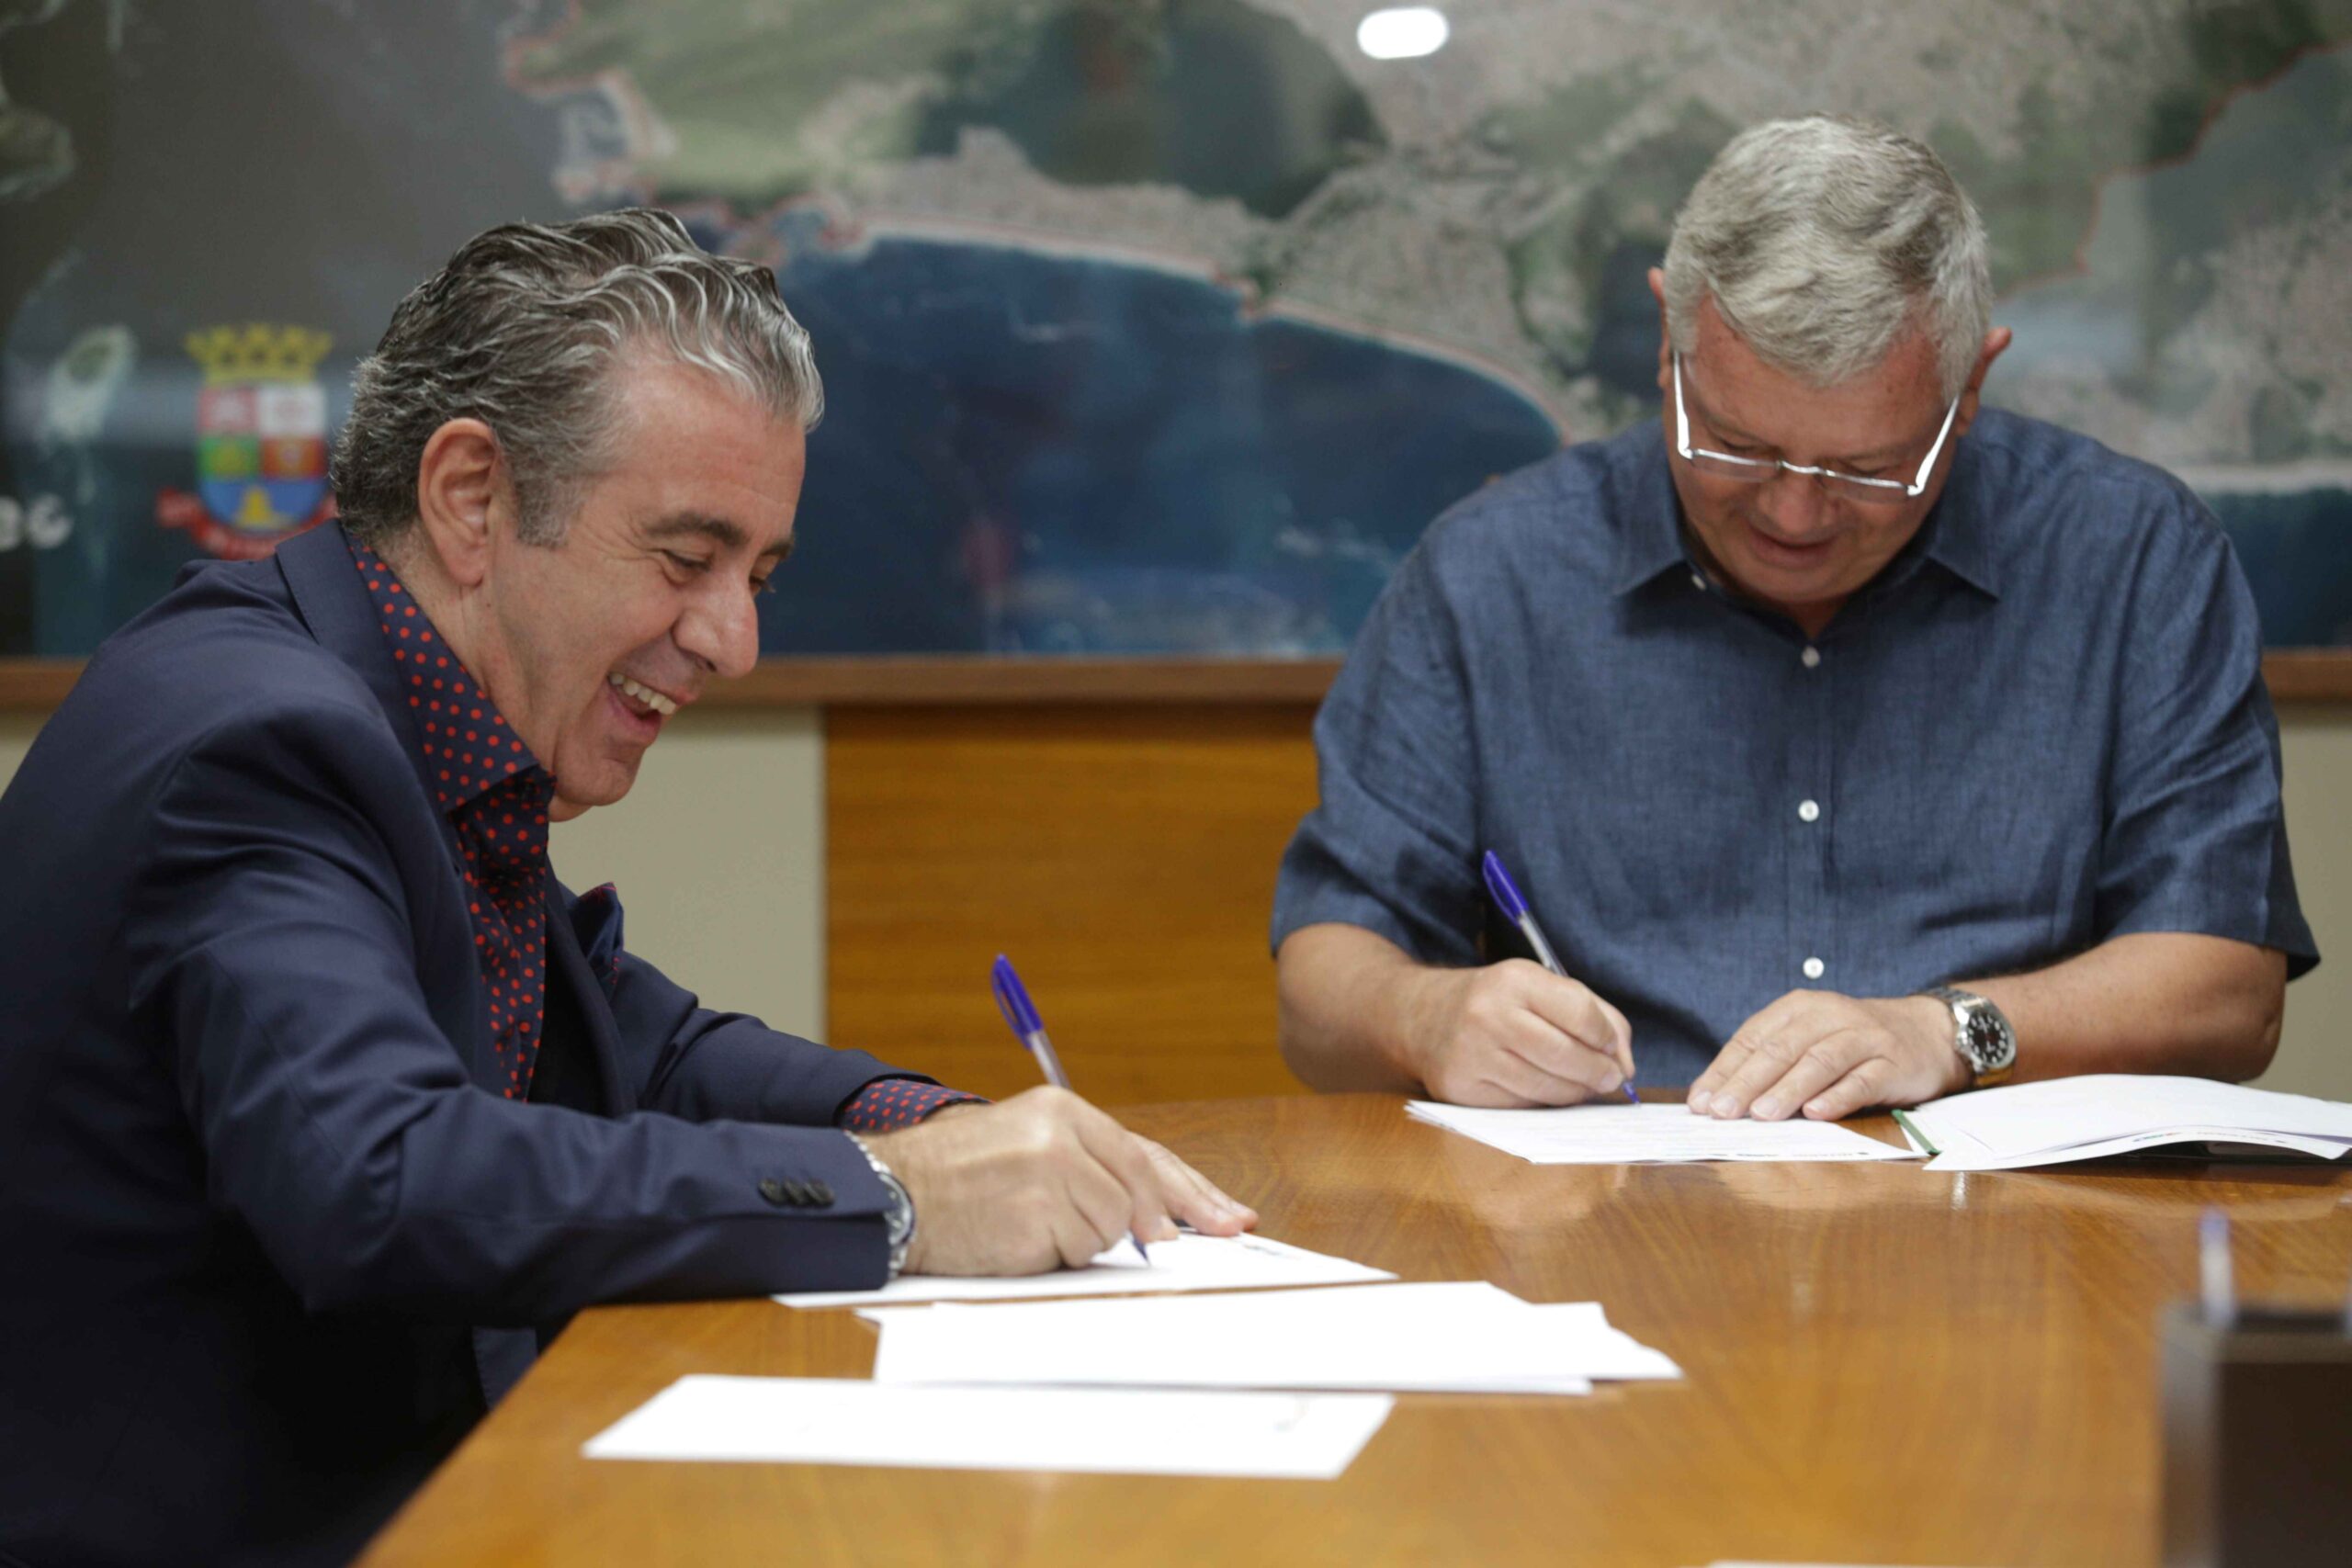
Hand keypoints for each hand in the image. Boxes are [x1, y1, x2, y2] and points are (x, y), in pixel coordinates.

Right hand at [858, 1086, 1255, 1275]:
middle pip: (1138, 1193)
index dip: (1193, 1192)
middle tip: (1161, 1245)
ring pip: (1110, 1229)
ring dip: (1081, 1241)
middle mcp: (1061, 1135)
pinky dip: (1055, 1257)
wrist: (895, 1190)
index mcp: (1063, 1111)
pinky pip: (1076, 1253)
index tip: (1228, 1217)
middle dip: (1150, 1225)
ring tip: (1032, 1225)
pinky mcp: (1034, 1216)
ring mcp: (1048, 1175)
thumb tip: (1160, 1215)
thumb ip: (1091, 1166)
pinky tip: (1019, 1239)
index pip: (1146, 1155)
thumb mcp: (1028, 1142)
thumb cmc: (960, 1175)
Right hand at [1405, 959, 1633, 1107]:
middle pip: (1566, 1055)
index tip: (1615, 1049)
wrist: (1423, 1016)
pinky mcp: (1462, 1088)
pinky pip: (1521, 1106)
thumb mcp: (1538, 987)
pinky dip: (1544, 1103)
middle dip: (1600, 1072)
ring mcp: (1472, 1054)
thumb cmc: (1496, 1001)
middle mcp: (1489, 1014)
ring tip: (1584, 1086)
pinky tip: (1547, 1091)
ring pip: (1546, 1088)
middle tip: (1611, 1078)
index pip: (1580, 1014)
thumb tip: (1626, 1063)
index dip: (1608, 1038)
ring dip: (1576, 1092)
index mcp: (1515, 980)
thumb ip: (1592, 1014)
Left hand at [1687, 991, 1968, 1120]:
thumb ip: (1766, 1064)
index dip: (1724, 1071)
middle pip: (1781, 1049)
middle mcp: (1829, 1016)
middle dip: (1747, 1082)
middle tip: (1722, 1111)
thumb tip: (1711, 1099)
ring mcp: (1863, 1038)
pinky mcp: (1893, 1063)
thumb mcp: (1807, 1040)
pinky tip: (1817, 1113)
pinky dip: (1838, 1096)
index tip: (1701, 1102)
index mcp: (1798, 1008)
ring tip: (1762, 1114)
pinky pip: (1863, 1080)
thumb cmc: (1851, 1043)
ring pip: (1819, 1061)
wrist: (1926, 1032)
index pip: (1752, 1039)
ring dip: (1788, 1089)